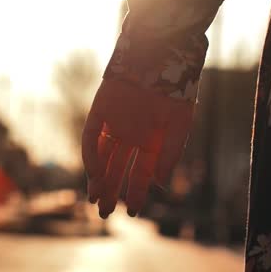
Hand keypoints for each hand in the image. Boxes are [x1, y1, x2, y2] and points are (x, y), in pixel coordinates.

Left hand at [82, 77, 193, 218]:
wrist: (163, 58)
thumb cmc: (177, 92)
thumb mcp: (180, 127)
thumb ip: (169, 155)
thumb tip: (159, 184)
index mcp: (150, 142)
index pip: (140, 173)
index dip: (136, 192)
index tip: (134, 212)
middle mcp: (130, 136)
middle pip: (117, 169)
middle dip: (111, 191)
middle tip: (104, 213)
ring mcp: (114, 124)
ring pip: (102, 157)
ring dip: (98, 178)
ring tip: (95, 199)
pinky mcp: (100, 110)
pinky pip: (91, 136)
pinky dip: (91, 154)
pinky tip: (94, 172)